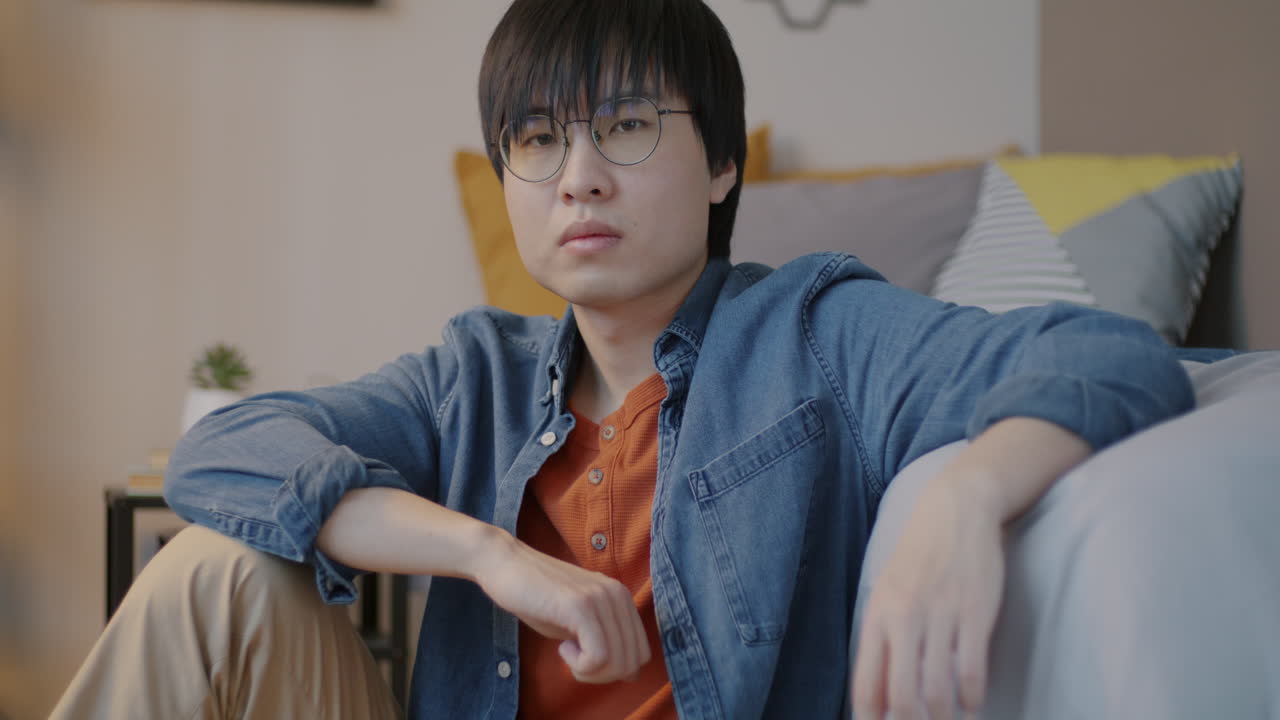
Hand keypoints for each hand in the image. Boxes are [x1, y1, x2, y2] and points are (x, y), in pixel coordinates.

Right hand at [471, 530, 650, 683]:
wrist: (504, 564)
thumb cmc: (537, 597)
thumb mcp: (579, 623)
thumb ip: (606, 641)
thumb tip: (630, 674)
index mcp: (622, 597)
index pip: (640, 654)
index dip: (614, 671)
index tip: (585, 660)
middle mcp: (617, 594)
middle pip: (632, 662)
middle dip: (602, 675)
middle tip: (573, 661)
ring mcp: (600, 597)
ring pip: (617, 663)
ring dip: (589, 672)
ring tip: (566, 653)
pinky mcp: (579, 605)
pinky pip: (598, 657)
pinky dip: (579, 666)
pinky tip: (561, 648)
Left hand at [851, 473, 1005, 719]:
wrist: (954, 510)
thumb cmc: (918, 557)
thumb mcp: (887, 591)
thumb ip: (882, 638)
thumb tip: (879, 692)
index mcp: (877, 615)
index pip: (866, 683)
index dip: (871, 719)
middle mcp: (904, 618)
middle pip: (901, 696)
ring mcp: (941, 615)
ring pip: (938, 689)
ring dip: (944, 718)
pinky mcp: (975, 613)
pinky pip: (972, 670)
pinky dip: (973, 698)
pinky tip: (974, 706)